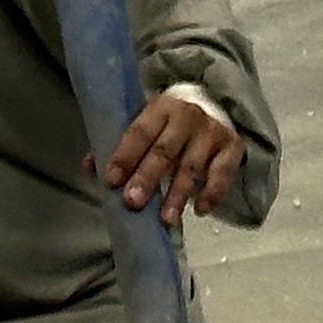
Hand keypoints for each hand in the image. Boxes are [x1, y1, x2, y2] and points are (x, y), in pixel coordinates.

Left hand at [97, 93, 241, 228]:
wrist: (214, 104)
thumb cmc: (169, 123)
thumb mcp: (145, 124)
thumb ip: (119, 145)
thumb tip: (90, 168)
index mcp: (159, 108)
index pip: (139, 133)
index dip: (124, 156)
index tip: (111, 180)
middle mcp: (187, 117)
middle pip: (165, 151)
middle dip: (147, 178)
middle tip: (133, 202)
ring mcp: (212, 132)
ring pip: (192, 167)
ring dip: (177, 194)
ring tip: (165, 219)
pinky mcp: (233, 147)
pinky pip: (223, 173)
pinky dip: (212, 193)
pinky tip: (200, 210)